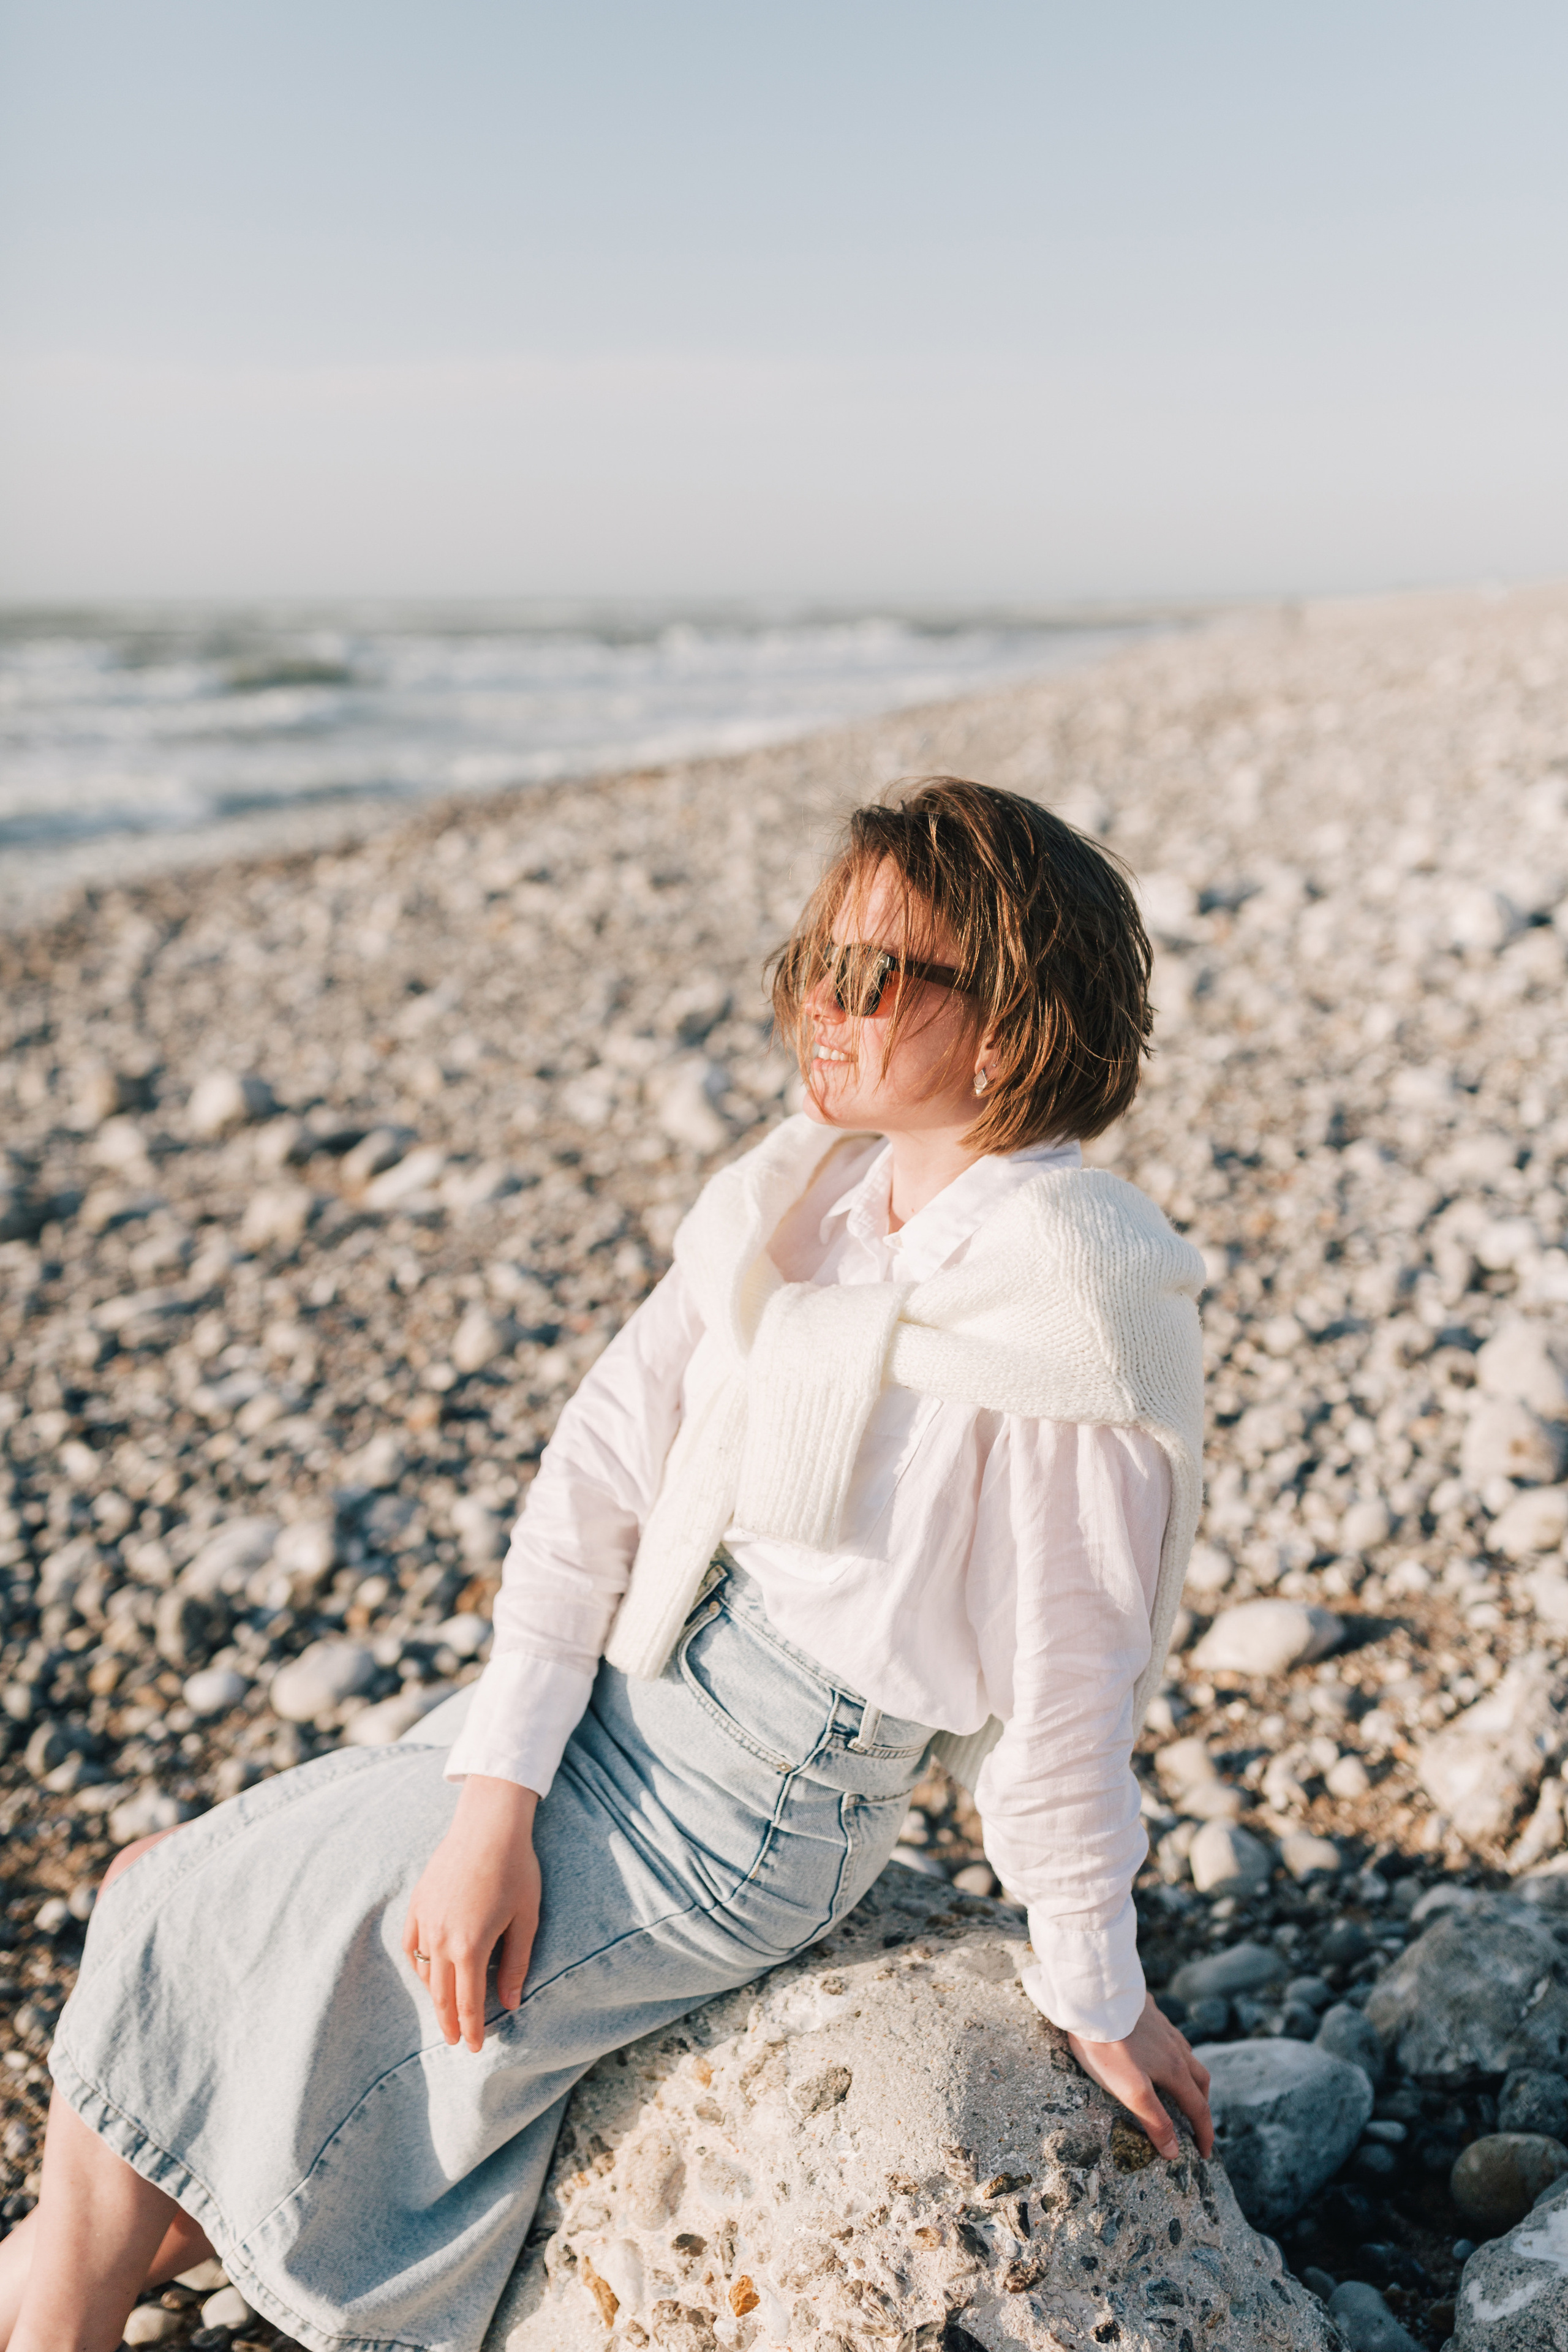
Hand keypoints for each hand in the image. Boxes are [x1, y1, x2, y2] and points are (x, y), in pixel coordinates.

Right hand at [403, 1775, 541, 2052]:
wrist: (489, 1824)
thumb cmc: (515, 1869)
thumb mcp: (526, 1919)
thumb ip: (516, 1964)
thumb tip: (512, 2003)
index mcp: (471, 1947)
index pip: (469, 2003)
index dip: (472, 2029)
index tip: (474, 2048)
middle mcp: (441, 1939)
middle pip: (441, 1995)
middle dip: (449, 2022)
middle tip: (455, 2041)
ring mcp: (425, 1920)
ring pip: (423, 1972)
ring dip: (433, 1995)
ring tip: (445, 2010)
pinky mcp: (418, 1903)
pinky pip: (410, 1944)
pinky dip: (418, 1963)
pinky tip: (428, 1970)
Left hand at [1068, 1994, 1212, 2159]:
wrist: (1092, 1998)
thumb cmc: (1108, 2048)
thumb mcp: (1131, 2091)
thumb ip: (1154, 2120)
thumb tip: (1174, 2152)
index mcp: (1174, 2069)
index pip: (1198, 2108)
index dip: (1204, 2134)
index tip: (1205, 2154)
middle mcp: (1175, 2046)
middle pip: (1200, 2079)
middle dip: (1202, 2104)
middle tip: (1196, 2123)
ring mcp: (1162, 2025)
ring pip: (1186, 2053)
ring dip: (1189, 2074)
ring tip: (1180, 2086)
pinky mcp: (1147, 2010)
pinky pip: (1168, 2033)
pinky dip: (1172, 2050)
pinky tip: (1158, 2048)